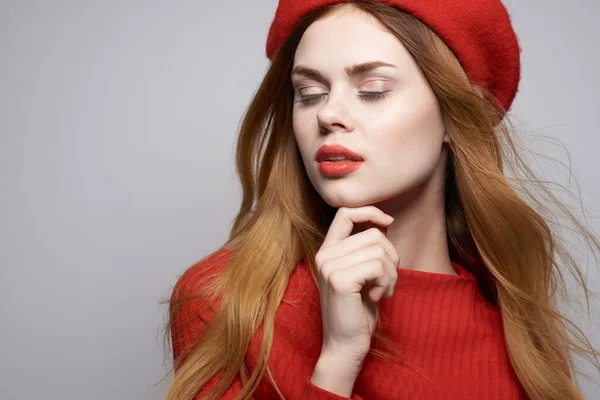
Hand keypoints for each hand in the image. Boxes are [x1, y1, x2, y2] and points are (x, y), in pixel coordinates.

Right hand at [314, 206, 399, 364]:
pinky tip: (376, 297)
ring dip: (391, 273)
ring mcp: (329, 267)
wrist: (345, 346)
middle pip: (373, 233)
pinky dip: (386, 282)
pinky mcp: (340, 280)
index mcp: (327, 251)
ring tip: (382, 291)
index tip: (388, 222)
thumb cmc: (357, 312)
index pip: (345, 212)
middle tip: (387, 281)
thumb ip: (367, 249)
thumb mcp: (363, 274)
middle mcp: (324, 255)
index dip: (370, 211)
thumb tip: (384, 221)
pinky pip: (378, 266)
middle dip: (391, 257)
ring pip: (379, 250)